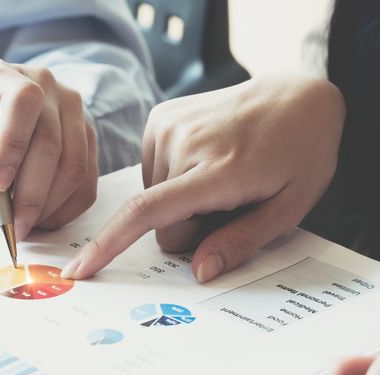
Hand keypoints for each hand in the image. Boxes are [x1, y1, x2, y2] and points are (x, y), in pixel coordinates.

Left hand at [0, 59, 97, 238]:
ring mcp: (75, 112)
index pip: (23, 102)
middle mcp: (50, 88)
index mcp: (9, 76)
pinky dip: (67, 208)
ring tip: (27, 224)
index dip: (13, 144)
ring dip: (51, 204)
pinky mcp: (88, 138)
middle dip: (32, 191)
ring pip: (74, 165)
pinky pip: (88, 180)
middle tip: (14, 223)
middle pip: (51, 142)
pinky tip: (44, 219)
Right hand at [62, 74, 344, 281]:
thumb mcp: (288, 209)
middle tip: (230, 206)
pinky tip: (207, 162)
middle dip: (190, 228)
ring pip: (155, 201)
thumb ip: (241, 242)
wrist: (298, 97)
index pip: (147, 213)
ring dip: (183, 203)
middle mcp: (184, 144)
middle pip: (161, 224)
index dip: (110, 245)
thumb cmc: (300, 155)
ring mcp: (168, 127)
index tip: (79, 269)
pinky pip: (153, 175)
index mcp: (217, 170)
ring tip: (223, 178)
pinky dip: (176, 179)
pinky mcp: (161, 119)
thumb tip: (198, 272)